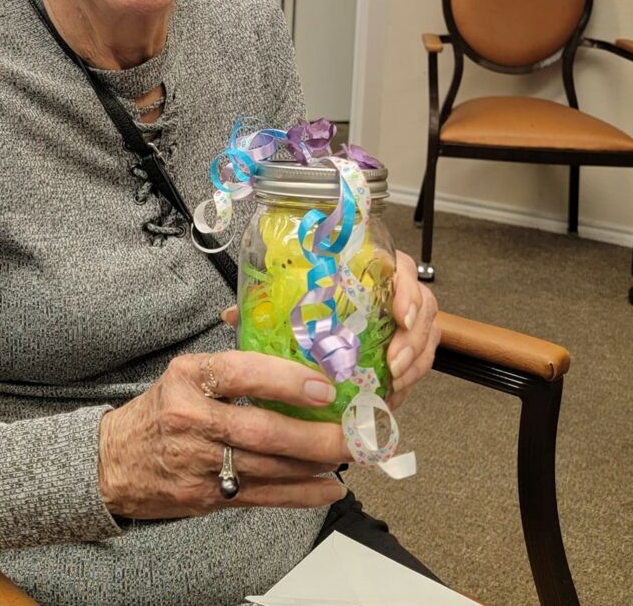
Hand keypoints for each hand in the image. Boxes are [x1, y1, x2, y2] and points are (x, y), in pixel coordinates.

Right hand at [98, 351, 349, 519]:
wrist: (113, 462)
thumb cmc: (160, 410)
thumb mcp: (185, 374)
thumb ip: (232, 365)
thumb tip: (292, 348)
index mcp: (188, 378)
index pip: (240, 373)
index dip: (286, 380)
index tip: (323, 386)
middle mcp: (191, 418)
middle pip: (262, 430)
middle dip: (316, 435)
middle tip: (352, 432)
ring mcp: (197, 462)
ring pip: (268, 466)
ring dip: (315, 464)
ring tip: (349, 455)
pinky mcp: (205, 497)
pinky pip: (262, 496)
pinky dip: (300, 494)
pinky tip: (328, 488)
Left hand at [219, 250, 439, 411]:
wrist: (315, 319)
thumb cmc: (300, 303)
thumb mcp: (281, 302)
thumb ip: (261, 304)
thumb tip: (232, 315)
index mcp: (365, 268)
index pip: (400, 267)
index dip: (407, 288)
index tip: (400, 315)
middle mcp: (387, 291)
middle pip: (422, 304)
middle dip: (414, 337)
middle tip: (395, 363)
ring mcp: (399, 320)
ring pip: (426, 335)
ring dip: (415, 361)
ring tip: (395, 382)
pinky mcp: (401, 346)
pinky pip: (419, 361)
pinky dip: (409, 378)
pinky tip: (393, 393)